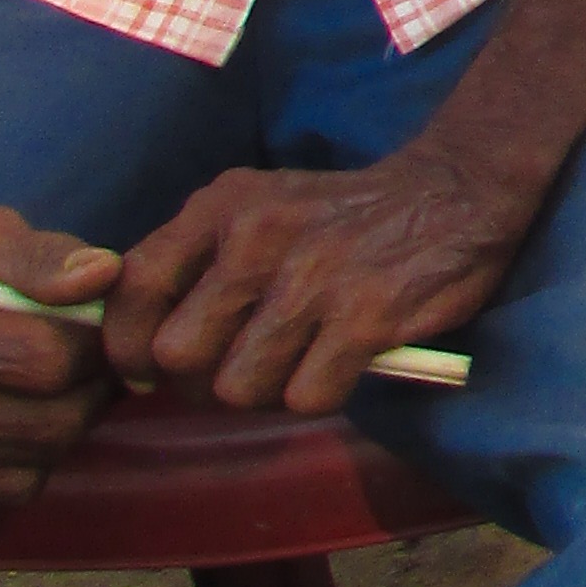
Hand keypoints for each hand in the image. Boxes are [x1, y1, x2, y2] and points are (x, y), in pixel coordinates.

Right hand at [0, 193, 120, 505]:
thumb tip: (104, 274)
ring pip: (42, 456)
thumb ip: (40, 257)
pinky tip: (30, 406)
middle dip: (96, 381)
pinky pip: (13, 485)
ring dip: (75, 414)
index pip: (51, 362)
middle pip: (54, 418)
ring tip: (70, 371)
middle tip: (102, 347)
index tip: (105, 316)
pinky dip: (39, 451)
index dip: (99, 338)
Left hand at [103, 143, 523, 413]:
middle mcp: (257, 238)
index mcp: (223, 206)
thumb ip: (198, 263)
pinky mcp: (365, 316)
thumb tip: (140, 356)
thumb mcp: (259, 208)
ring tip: (298, 364)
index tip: (155, 366)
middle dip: (201, 380)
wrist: (456, 188)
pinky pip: (306, 398)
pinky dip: (322, 394)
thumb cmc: (342, 215)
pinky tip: (342, 364)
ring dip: (267, 392)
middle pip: (178, 355)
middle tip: (240, 371)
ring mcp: (313, 278)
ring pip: (239, 388)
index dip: (130, 344)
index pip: (133, 289)